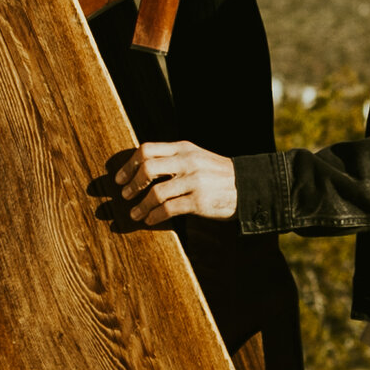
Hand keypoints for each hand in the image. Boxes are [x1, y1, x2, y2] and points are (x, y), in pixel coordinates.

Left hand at [103, 140, 237, 226]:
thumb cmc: (218, 175)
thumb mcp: (197, 158)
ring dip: (141, 205)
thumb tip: (142, 168)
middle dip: (132, 183)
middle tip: (125, 194)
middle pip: (147, 167)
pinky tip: (150, 220)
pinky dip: (155, 216)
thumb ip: (174, 160)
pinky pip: (169, 209)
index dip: (129, 164)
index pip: (147, 149)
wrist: (249, 187)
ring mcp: (194, 181)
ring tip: (135, 214)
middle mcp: (188, 162)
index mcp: (184, 149)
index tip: (120, 177)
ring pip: (156, 192)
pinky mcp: (199, 202)